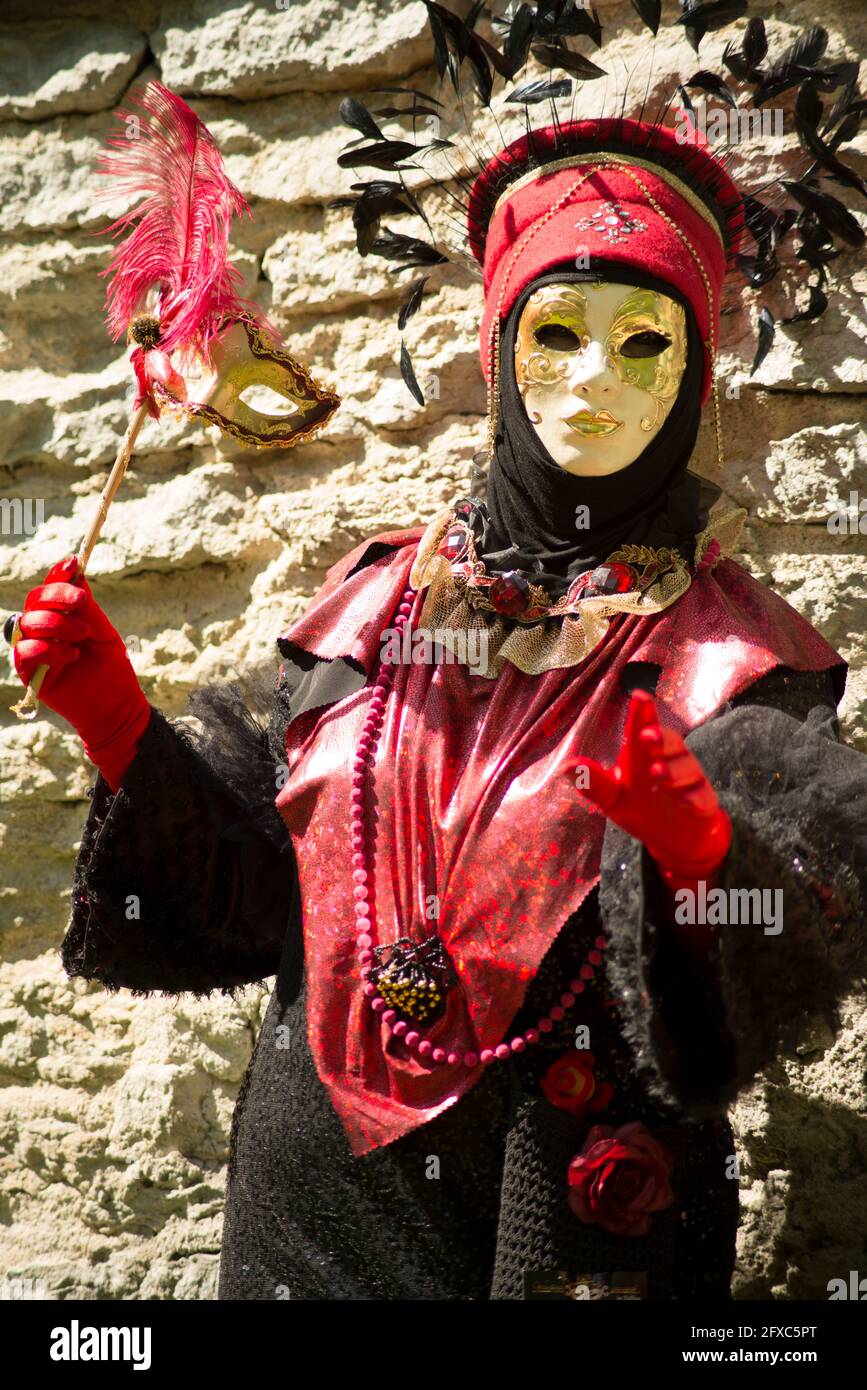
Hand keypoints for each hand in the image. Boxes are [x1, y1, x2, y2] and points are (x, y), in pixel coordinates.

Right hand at [13, 554, 151, 791]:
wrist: (117, 705)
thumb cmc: (112, 668)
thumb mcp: (104, 631)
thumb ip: (87, 606)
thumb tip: (77, 572)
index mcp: (60, 617)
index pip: (48, 589)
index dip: (57, 575)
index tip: (74, 564)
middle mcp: (43, 631)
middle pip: (34, 600)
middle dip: (57, 595)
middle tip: (82, 603)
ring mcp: (35, 651)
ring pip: (27, 622)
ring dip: (56, 623)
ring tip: (82, 636)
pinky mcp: (30, 674)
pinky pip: (25, 651)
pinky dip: (49, 649)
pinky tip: (72, 656)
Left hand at [567, 689, 730, 878]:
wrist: (674, 839)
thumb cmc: (641, 809)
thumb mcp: (613, 799)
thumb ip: (595, 784)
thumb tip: (567, 766)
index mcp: (644, 755)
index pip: (644, 728)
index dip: (643, 712)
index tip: (639, 695)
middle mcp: (670, 760)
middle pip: (671, 741)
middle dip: (661, 737)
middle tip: (647, 736)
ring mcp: (689, 781)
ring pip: (688, 766)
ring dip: (673, 768)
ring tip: (657, 772)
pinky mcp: (703, 802)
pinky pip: (701, 796)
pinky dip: (692, 798)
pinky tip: (683, 802)